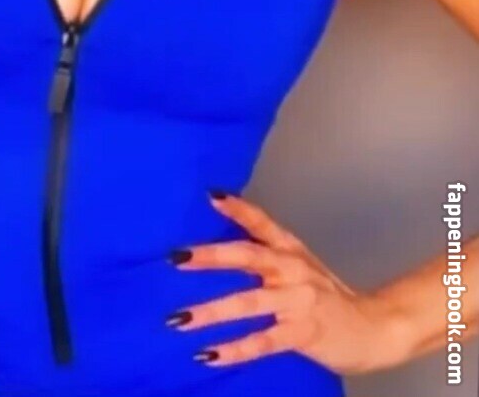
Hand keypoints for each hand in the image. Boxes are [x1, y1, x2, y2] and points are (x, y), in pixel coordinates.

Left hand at [166, 191, 412, 375]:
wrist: (374, 328)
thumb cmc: (326, 296)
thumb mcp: (299, 266)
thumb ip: (267, 255)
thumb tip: (222, 246)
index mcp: (291, 250)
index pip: (261, 223)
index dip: (238, 208)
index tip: (210, 195)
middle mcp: (293, 269)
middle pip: (248, 256)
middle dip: (210, 256)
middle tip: (176, 258)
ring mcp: (299, 301)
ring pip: (248, 303)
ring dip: (211, 311)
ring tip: (179, 319)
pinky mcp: (303, 333)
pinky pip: (262, 341)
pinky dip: (234, 349)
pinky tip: (207, 354)